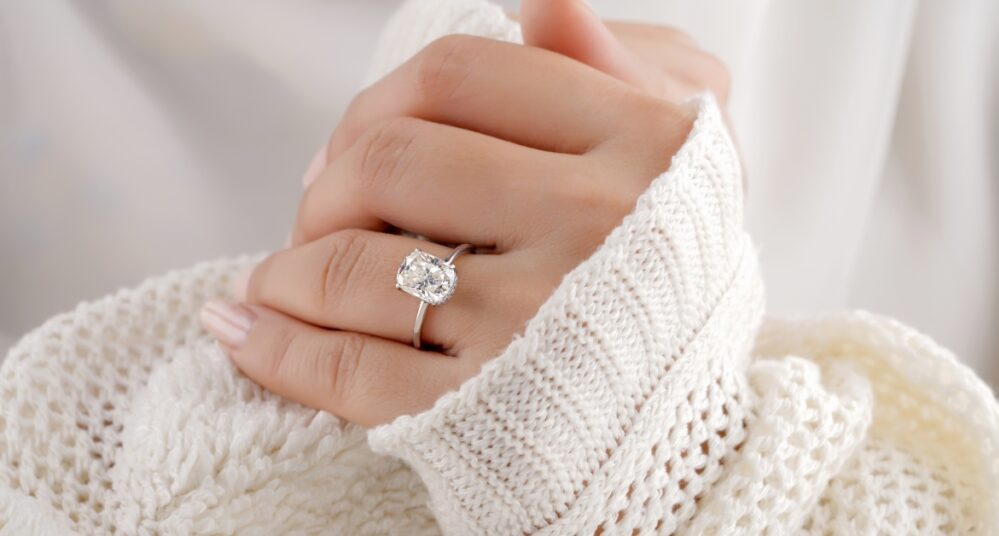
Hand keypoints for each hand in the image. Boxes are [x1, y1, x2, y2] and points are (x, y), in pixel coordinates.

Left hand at [200, 0, 730, 426]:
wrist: (695, 438)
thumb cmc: (674, 292)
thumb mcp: (683, 168)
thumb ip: (614, 75)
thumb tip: (545, 4)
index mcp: (640, 147)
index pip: (459, 74)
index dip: (380, 98)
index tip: (357, 140)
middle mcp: (592, 228)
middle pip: (388, 159)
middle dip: (324, 185)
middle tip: (318, 216)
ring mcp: (536, 322)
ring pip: (349, 264)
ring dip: (284, 271)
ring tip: (273, 282)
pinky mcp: (490, 412)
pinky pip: (350, 370)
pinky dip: (277, 348)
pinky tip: (247, 334)